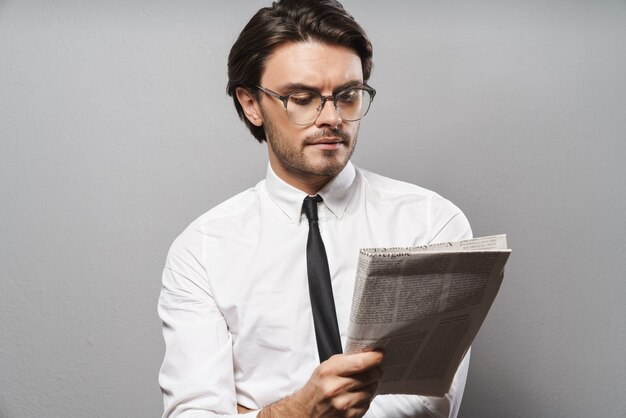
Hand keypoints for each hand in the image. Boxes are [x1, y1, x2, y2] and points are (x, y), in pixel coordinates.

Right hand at [259, 351, 382, 417]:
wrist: (307, 410)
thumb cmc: (318, 387)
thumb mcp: (326, 367)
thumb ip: (346, 360)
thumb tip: (368, 353)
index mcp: (330, 371)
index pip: (360, 363)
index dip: (374, 357)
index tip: (379, 354)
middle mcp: (337, 388)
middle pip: (370, 376)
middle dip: (375, 370)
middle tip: (373, 368)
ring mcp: (344, 404)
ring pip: (371, 389)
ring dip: (371, 385)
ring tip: (360, 383)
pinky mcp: (350, 415)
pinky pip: (367, 403)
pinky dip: (365, 398)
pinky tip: (356, 395)